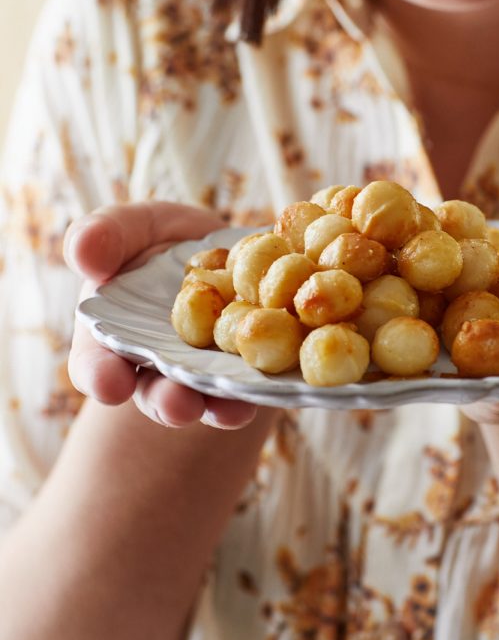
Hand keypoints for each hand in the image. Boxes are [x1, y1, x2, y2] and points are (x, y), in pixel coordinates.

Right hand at [65, 201, 258, 428]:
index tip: (109, 384)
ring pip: (210, 398)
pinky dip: (263, 390)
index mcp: (118, 339)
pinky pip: (256, 386)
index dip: (101, 375)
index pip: (100, 365)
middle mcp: (162, 368)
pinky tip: (271, 391)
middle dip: (168, 402)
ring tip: (230, 411)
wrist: (230, 254)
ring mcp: (209, 375)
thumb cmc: (165, 243)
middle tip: (178, 406)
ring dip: (219, 407)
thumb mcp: (132, 228)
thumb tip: (84, 254)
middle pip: (157, 393)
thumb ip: (104, 237)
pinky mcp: (252, 372)